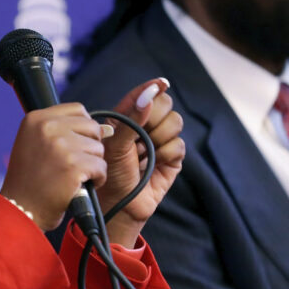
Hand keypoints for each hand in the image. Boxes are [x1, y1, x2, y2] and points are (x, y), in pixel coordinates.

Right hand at [0, 103, 106, 230]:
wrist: (19, 211)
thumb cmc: (29, 181)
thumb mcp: (35, 144)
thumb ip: (65, 131)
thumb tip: (108, 128)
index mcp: (36, 119)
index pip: (77, 109)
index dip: (83, 128)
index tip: (75, 144)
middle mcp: (48, 128)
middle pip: (92, 127)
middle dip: (90, 146)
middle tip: (74, 164)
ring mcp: (61, 146)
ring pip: (99, 149)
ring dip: (92, 165)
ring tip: (73, 177)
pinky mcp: (74, 166)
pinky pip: (101, 168)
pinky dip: (97, 179)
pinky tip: (79, 186)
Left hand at [95, 78, 184, 247]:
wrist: (120, 204)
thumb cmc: (109, 175)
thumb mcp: (114, 145)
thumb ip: (131, 119)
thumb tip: (148, 96)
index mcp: (126, 118)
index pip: (143, 95)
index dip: (152, 87)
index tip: (161, 84)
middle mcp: (145, 126)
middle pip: (165, 104)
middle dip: (156, 116)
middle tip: (142, 134)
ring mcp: (160, 140)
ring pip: (175, 122)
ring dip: (159, 137)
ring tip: (144, 154)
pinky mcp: (173, 157)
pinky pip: (180, 144)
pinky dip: (166, 154)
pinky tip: (154, 163)